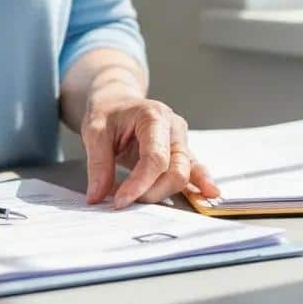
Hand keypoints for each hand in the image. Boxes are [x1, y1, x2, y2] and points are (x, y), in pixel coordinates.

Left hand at [81, 95, 219, 208]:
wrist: (117, 101)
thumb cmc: (108, 112)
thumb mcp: (94, 131)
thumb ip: (98, 164)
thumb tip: (97, 196)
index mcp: (153, 117)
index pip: (155, 158)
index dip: (139, 184)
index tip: (119, 201)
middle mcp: (174, 128)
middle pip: (175, 170)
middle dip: (151, 192)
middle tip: (122, 199)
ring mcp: (181, 141)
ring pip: (184, 176)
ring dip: (162, 193)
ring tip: (138, 201)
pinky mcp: (182, 153)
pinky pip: (193, 171)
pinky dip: (199, 184)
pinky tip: (209, 194)